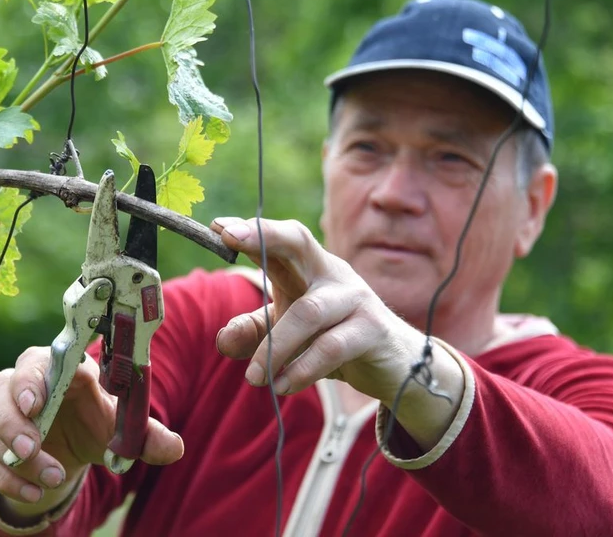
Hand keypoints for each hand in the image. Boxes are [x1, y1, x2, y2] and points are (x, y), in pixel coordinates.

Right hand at [0, 346, 183, 518]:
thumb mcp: (122, 431)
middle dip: (11, 419)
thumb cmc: (96, 424)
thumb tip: (174, 448)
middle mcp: (25, 383)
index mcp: (61, 369)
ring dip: (13, 456)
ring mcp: (1, 411)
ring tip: (52, 478)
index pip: (38, 360)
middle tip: (30, 447)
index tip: (35, 402)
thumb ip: (146, 437)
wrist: (70, 450)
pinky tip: (34, 492)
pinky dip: (4, 477)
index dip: (32, 377)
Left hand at [212, 217, 462, 448]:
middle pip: (300, 243)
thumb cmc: (333, 339)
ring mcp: (356, 299)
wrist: (395, 366)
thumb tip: (222, 339)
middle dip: (264, 236)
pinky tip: (283, 386)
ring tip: (254, 377)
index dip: (251, 230)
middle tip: (230, 237)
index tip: (217, 225)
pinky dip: (302, 369)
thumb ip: (255, 334)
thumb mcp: (288, 336)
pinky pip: (331, 347)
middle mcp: (332, 274)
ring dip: (274, 346)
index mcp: (310, 268)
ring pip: (308, 312)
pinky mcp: (373, 331)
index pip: (281, 239)